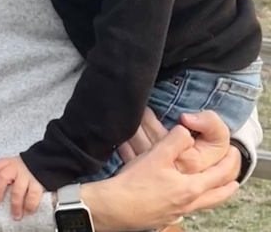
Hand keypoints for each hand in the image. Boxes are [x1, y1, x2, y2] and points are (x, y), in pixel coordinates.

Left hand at [0, 156, 42, 219]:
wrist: (45, 162)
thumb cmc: (25, 167)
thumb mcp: (13, 165)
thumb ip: (4, 173)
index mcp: (9, 162)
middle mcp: (16, 168)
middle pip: (3, 178)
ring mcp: (27, 175)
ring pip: (17, 190)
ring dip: (15, 204)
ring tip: (15, 215)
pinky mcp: (38, 183)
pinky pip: (33, 195)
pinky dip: (30, 205)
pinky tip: (28, 211)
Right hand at [81, 113, 238, 231]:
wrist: (115, 207)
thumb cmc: (135, 184)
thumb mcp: (156, 155)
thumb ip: (175, 141)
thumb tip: (186, 131)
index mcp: (192, 188)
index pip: (220, 176)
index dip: (229, 163)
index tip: (234, 154)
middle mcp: (189, 203)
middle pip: (218, 197)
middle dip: (228, 185)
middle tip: (234, 179)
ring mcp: (177, 212)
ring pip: (204, 205)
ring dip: (213, 195)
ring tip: (213, 189)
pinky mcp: (164, 217)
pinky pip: (188, 209)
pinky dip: (194, 202)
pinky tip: (183, 197)